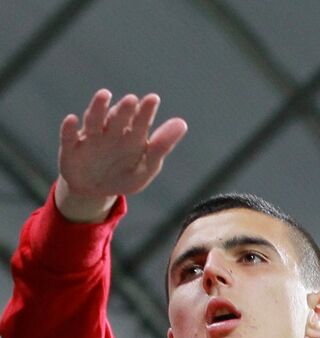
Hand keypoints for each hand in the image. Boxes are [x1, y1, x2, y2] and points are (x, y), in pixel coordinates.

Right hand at [56, 89, 186, 221]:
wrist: (95, 191)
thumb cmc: (124, 174)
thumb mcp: (147, 166)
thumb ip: (161, 146)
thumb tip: (182, 123)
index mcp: (132, 135)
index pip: (141, 121)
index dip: (146, 111)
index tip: (153, 99)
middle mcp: (111, 131)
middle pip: (118, 119)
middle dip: (124, 110)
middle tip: (132, 100)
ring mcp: (90, 138)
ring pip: (94, 120)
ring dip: (97, 108)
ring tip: (104, 95)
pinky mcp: (70, 148)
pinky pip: (68, 137)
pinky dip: (68, 129)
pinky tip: (71, 119)